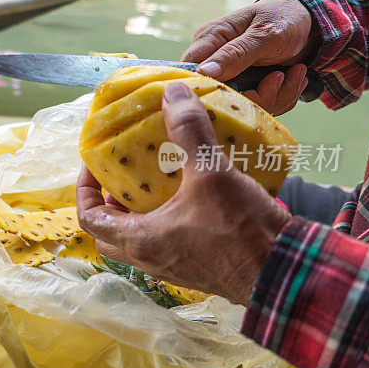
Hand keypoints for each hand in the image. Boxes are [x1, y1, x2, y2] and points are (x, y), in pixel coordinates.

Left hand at [77, 82, 290, 304]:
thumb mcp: (211, 174)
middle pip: (109, 231)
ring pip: (138, 238)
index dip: (83, 187)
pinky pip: (167, 242)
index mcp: (138, 240)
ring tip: (156, 177)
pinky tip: (189, 194)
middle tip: (123, 175)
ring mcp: (173, 267)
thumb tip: (173, 93)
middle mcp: (149, 258)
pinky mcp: (197, 267)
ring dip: (138, 210)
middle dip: (109, 201)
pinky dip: (166, 219)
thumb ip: (189, 131)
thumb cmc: (240, 231)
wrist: (284, 274)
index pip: (88, 217)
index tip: (95, 164)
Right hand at [182, 0, 314, 114]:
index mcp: (209, 40)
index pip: (190, 72)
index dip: (207, 88)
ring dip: (276, 96)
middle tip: (280, 78)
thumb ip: (234, 54)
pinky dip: (282, 97)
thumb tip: (203, 72)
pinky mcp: (246, 89)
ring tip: (295, 74)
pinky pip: (258, 106)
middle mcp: (214, 61)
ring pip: (242, 105)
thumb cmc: (284, 18)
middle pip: (218, 96)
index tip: (239, 91)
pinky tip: (293, 78)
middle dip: (256, 95)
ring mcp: (230, 78)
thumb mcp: (264, 35)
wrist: (311, 23)